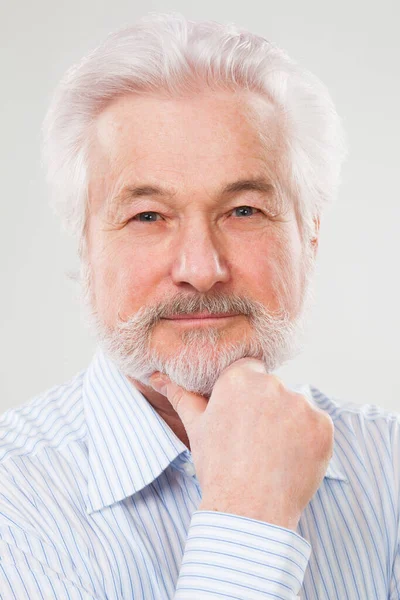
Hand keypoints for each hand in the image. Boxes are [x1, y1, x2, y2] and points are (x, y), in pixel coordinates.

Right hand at [149, 357, 333, 530]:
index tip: (241, 416)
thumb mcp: (197, 427)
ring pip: (295, 407)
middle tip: (254, 440)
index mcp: (238, 379)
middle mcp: (272, 384)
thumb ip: (181, 395)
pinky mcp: (323, 426)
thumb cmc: (218, 468)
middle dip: (266, 408)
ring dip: (288, 423)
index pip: (249, 370)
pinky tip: (290, 460)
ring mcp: (301, 405)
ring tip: (271, 453)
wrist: (248, 512)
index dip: (245, 394)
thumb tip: (157, 376)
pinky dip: (308, 440)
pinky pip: (316, 425)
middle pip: (273, 388)